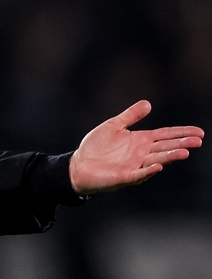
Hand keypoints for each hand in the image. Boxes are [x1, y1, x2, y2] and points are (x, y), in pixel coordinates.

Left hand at [69, 100, 203, 194]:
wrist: (79, 165)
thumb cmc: (95, 147)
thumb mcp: (114, 126)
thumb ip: (130, 115)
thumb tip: (148, 103)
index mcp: (140, 140)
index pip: (165, 135)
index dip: (181, 133)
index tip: (199, 132)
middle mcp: (141, 153)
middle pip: (165, 147)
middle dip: (181, 144)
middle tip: (198, 141)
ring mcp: (135, 165)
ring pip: (156, 160)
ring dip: (170, 157)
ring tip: (184, 152)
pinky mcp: (124, 176)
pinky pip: (138, 174)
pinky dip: (148, 170)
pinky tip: (157, 166)